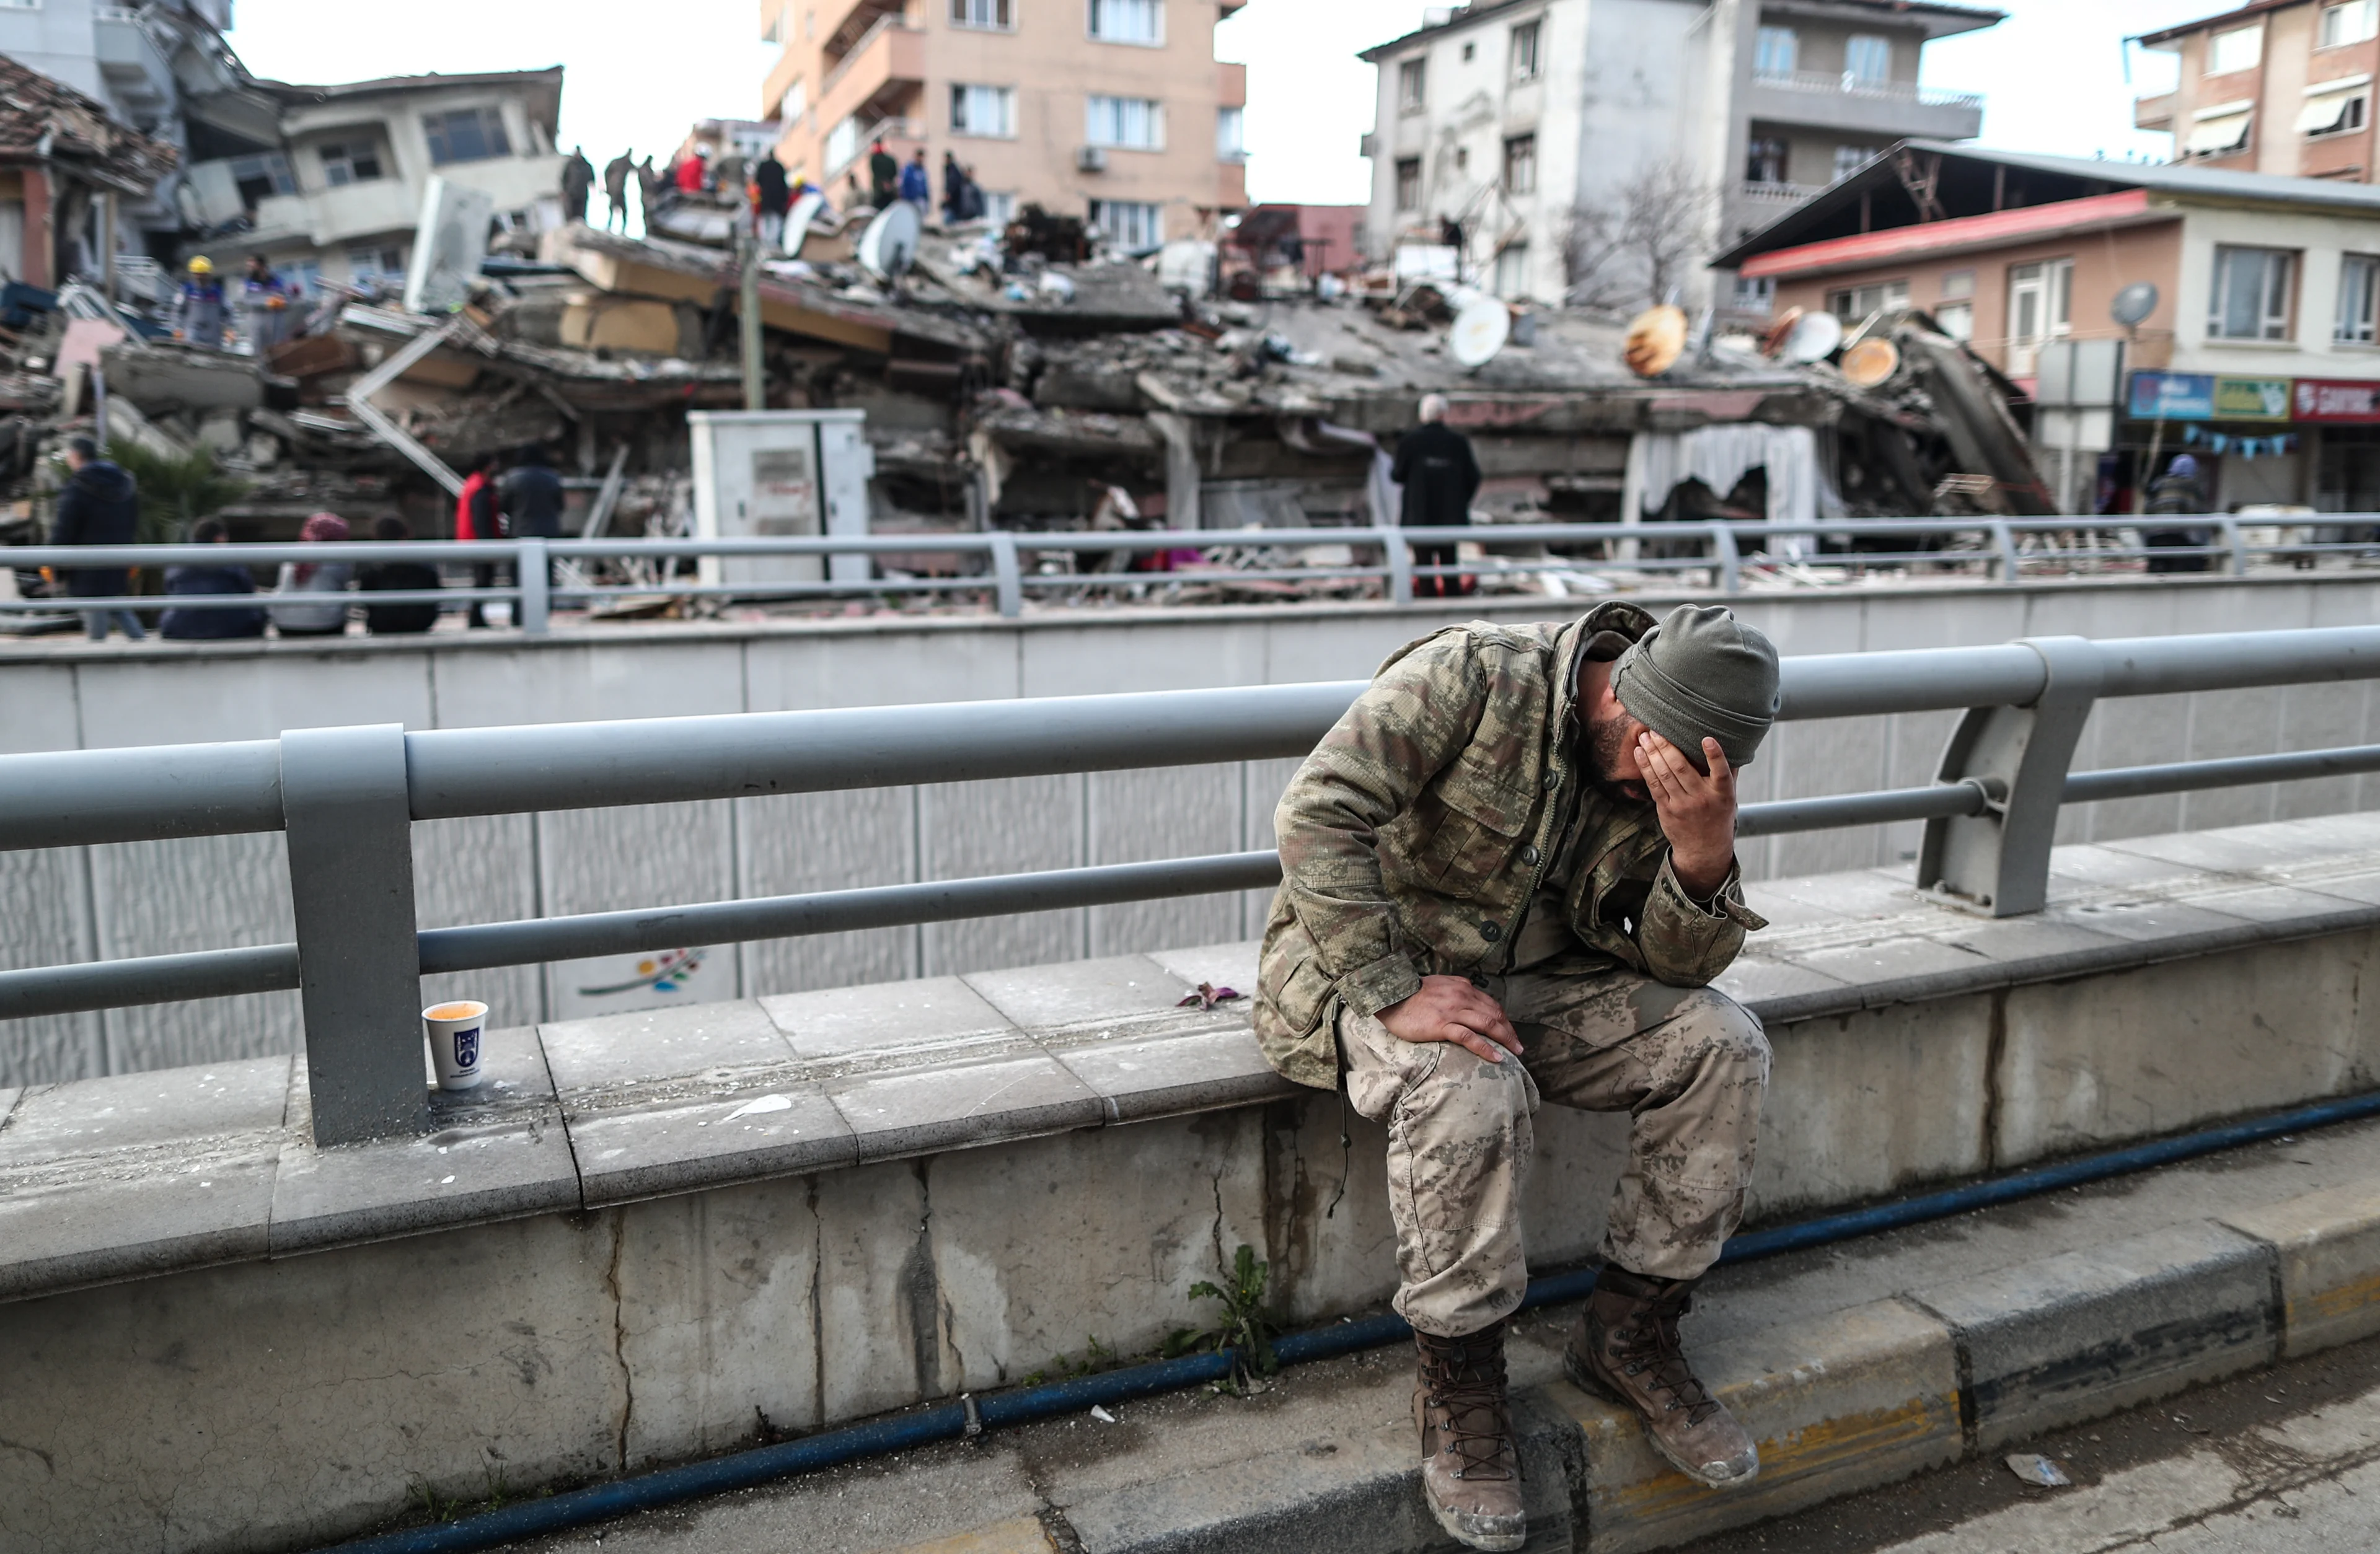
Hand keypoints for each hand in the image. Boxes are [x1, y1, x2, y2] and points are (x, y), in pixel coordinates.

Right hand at [1377, 974, 1522, 1064]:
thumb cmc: (1411, 994)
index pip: (1491, 1004)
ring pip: (1487, 1024)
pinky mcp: (1442, 1025)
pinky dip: (1486, 1048)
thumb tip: (1467, 999)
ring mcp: (1453, 1010)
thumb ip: (1455, 991)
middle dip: (1509, 1031)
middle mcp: (1462, 996)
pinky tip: (1497, 1057)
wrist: (1390, 996)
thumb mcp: (1439, 985)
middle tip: (1518, 1045)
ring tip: (1515, 1051)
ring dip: (1505, 1039)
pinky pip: (1470, 1037)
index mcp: (1462, 987)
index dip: (1504, 1019)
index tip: (1509, 1031)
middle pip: (1494, 1014)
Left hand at [1635, 732, 1737, 898]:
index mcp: (1723, 793)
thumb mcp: (1729, 796)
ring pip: (1664, 775)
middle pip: (1682, 769)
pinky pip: (1654, 785)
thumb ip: (1727, 772)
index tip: (1707, 739)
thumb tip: (1731, 742)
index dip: (1715, 755)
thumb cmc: (1718, 813)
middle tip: (1656, 729)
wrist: (1705, 848)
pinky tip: (1640, 753)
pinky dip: (1645, 767)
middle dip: (1666, 747)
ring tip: (1644, 736)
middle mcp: (1703, 798)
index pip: (1721, 772)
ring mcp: (1683, 805)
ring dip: (1652, 753)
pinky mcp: (1667, 810)